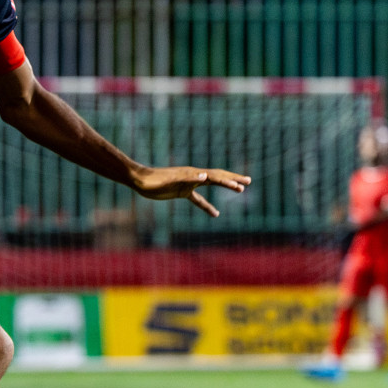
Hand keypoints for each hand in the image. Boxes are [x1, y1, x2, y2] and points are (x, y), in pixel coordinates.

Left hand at [133, 166, 250, 217]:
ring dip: (225, 186)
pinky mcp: (181, 191)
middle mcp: (193, 177)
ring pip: (211, 185)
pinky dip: (207, 206)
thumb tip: (205, 175)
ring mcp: (188, 184)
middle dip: (233, 179)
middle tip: (248, 181)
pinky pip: (198, 200)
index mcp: (193, 174)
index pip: (215, 177)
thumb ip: (188, 178)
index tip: (241, 187)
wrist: (139, 180)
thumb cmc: (154, 180)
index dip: (229, 182)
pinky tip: (215, 214)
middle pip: (218, 177)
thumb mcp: (170, 181)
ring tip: (240, 190)